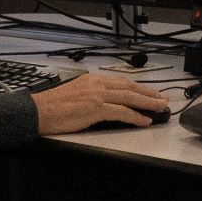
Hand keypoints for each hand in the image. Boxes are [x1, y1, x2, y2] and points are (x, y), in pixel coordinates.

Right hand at [34, 72, 170, 134]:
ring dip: (148, 104)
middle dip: (149, 94)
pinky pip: (121, 112)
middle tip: (163, 99)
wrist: (37, 112)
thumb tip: (108, 104)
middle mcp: (97, 84)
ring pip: (129, 97)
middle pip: (130, 87)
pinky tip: (144, 121)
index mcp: (93, 80)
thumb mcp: (76, 94)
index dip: (140, 87)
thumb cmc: (53, 107)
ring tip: (160, 108)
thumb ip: (93, 95)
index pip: (122, 82)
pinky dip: (135, 116)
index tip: (151, 92)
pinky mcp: (95, 108)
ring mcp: (97, 95)